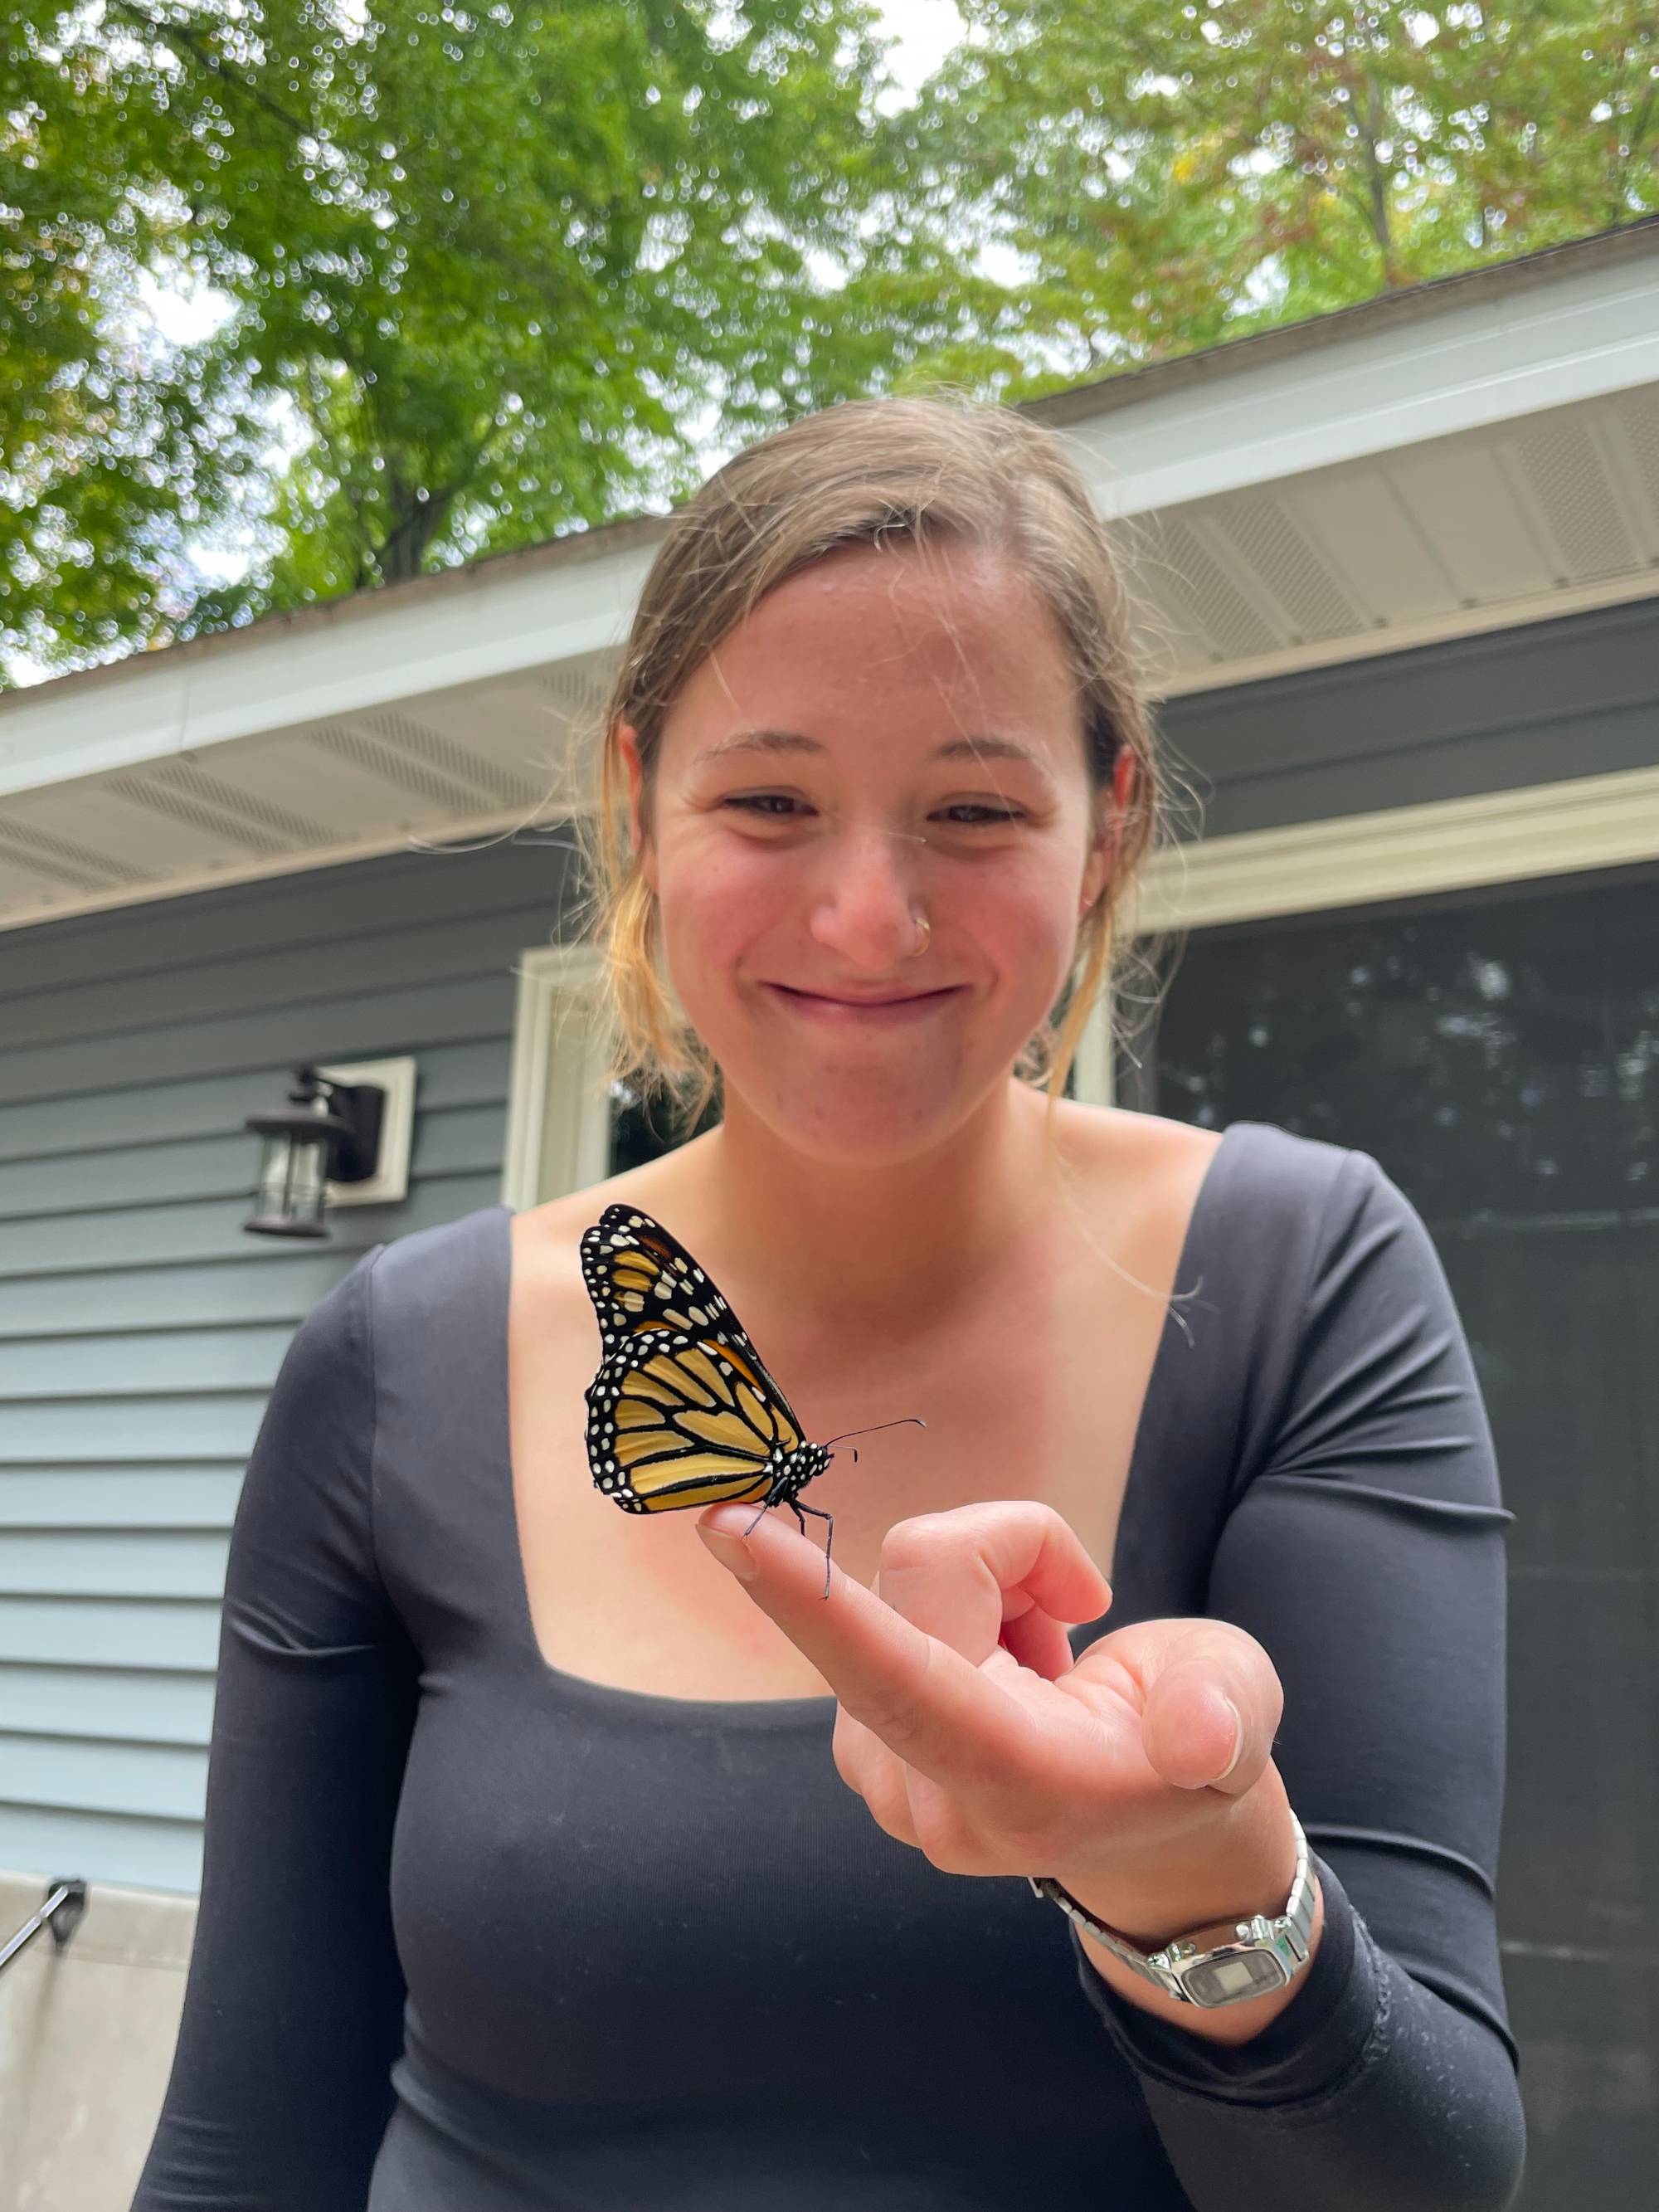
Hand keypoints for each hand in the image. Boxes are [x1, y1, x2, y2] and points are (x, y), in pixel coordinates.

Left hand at [695, 1496, 1287, 1930]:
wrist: (1153, 1831)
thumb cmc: (1201, 1748)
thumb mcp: (1242, 1710)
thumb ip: (1223, 1715)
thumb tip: (1196, 1740)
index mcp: (1025, 1786)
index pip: (902, 1682)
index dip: (814, 1603)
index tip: (726, 1526)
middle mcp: (931, 1796)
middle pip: (922, 1580)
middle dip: (1010, 1557)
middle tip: (1080, 1607)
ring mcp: (884, 1779)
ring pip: (903, 1583)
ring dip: (985, 1590)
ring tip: (1047, 1660)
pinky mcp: (861, 1746)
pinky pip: (882, 1610)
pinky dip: (952, 1610)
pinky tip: (1003, 1667)